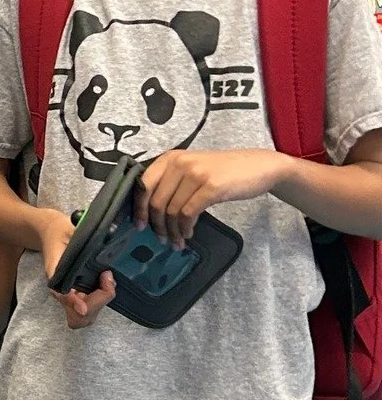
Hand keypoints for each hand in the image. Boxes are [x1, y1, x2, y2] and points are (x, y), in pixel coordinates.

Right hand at [39, 208, 113, 329]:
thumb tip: (101, 252)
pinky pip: (89, 310)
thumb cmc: (59, 231)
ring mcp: (69, 295)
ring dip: (99, 304)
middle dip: (96, 303)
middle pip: (79, 316)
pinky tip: (105, 284)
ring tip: (107, 282)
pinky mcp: (78, 295)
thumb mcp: (68, 231)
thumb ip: (80, 241)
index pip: (64, 297)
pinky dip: (100, 302)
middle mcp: (61, 290)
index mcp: (55, 275)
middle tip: (106, 280)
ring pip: (85, 317)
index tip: (82, 307)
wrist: (51, 232)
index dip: (74, 303)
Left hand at [137, 148, 286, 246]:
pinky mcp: (211, 187)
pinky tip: (188, 233)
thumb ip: (171, 183)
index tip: (139, 225)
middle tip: (161, 239)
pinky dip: (185, 228)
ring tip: (177, 240)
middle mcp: (179, 163)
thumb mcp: (192, 169)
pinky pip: (188, 213)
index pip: (143, 185)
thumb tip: (149, 211)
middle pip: (156, 201)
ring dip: (172, 231)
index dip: (139, 208)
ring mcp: (195, 174)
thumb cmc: (224, 172)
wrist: (260, 166)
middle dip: (156, 225)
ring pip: (171, 210)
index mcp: (170, 158)